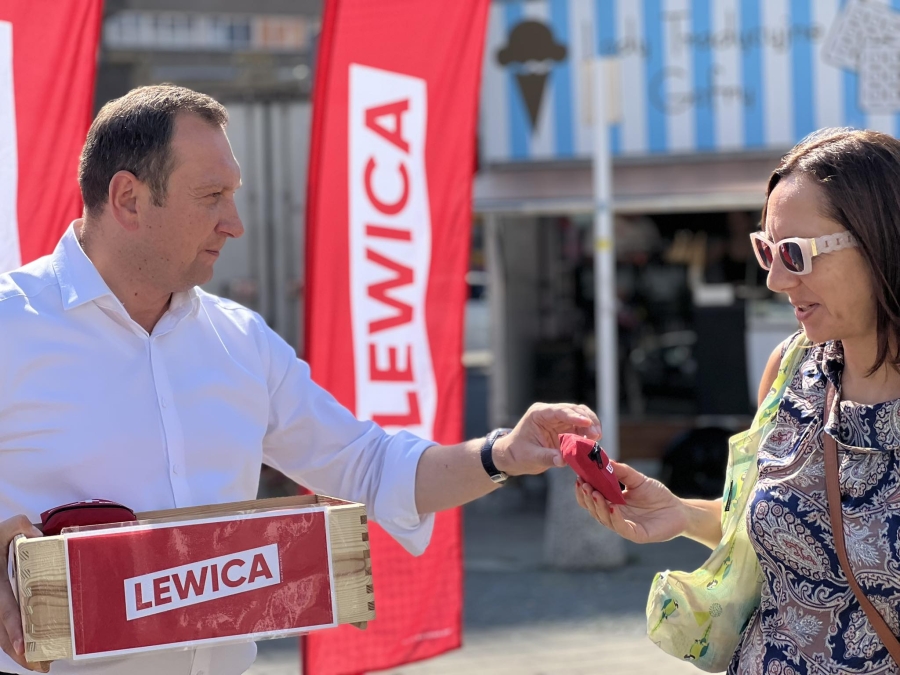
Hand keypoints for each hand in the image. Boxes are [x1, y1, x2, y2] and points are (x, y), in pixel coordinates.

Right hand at [0, 515, 47, 671]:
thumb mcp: (0, 531)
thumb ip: (17, 527)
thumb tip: (38, 535)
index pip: (4, 610)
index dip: (13, 629)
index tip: (24, 647)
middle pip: (1, 634)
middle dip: (20, 653)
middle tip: (43, 665)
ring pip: (0, 637)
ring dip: (18, 653)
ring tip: (41, 664)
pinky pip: (1, 630)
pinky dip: (13, 642)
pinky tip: (30, 650)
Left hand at [493, 402, 600, 475]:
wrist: (513, 457)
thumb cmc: (517, 454)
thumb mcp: (530, 456)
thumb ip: (547, 457)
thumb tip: (563, 460)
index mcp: (539, 414)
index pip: (559, 411)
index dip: (574, 416)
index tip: (587, 423)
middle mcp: (551, 414)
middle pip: (574, 410)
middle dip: (587, 420)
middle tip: (596, 434)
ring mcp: (559, 421)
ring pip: (581, 416)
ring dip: (591, 426)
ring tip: (597, 437)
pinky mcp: (566, 430)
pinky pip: (581, 428)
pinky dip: (589, 433)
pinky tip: (594, 442)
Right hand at [574, 462, 687, 543]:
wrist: (679, 510)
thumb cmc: (657, 495)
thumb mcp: (637, 479)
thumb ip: (621, 471)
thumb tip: (605, 460)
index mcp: (612, 503)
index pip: (592, 499)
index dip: (584, 490)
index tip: (579, 477)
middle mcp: (615, 516)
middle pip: (594, 509)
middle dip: (587, 497)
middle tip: (584, 484)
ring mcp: (624, 526)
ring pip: (604, 519)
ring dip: (598, 506)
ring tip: (594, 493)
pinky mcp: (636, 535)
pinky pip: (621, 527)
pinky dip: (615, 518)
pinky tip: (612, 506)